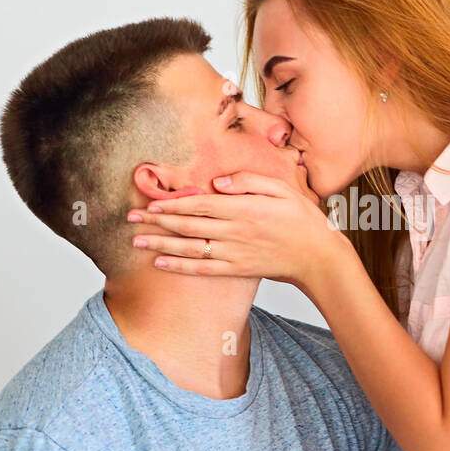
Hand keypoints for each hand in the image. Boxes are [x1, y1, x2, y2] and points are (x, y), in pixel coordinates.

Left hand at [127, 171, 349, 287]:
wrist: (318, 256)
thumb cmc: (301, 219)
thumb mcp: (281, 188)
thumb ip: (248, 181)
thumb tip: (217, 182)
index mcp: (244, 208)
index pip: (200, 204)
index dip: (173, 204)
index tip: (151, 203)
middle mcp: (235, 231)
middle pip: (189, 225)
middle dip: (158, 222)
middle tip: (131, 219)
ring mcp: (235, 252)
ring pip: (190, 248)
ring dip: (161, 245)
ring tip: (137, 242)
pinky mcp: (237, 269)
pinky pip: (203, 269)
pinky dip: (180, 267)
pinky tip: (161, 264)